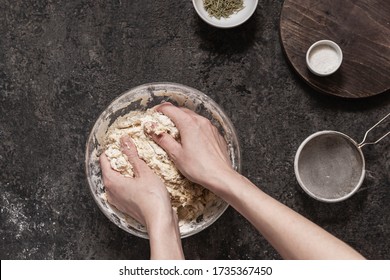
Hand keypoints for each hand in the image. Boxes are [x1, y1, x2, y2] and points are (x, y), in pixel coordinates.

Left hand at [100, 135, 183, 258]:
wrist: (160, 220)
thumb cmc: (152, 197)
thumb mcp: (143, 171)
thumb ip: (132, 154)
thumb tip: (124, 140)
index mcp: (111, 181)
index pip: (104, 159)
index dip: (112, 149)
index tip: (122, 143)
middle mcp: (110, 192)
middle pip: (110, 170)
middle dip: (119, 159)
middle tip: (132, 151)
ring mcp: (117, 200)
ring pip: (116, 180)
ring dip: (125, 171)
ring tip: (138, 164)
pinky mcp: (125, 206)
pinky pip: (122, 189)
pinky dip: (129, 181)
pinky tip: (140, 179)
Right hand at [148, 103, 233, 190]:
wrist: (221, 176)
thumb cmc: (199, 167)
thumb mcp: (176, 154)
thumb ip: (164, 140)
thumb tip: (153, 130)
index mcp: (188, 124)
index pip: (170, 109)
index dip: (160, 109)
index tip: (154, 113)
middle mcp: (201, 121)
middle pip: (182, 111)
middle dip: (171, 114)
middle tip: (162, 121)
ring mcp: (210, 127)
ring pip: (193, 117)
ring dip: (183, 120)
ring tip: (176, 130)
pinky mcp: (216, 134)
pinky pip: (203, 125)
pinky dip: (194, 127)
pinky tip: (191, 138)